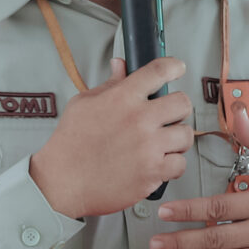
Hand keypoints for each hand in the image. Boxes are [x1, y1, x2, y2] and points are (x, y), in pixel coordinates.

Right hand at [28, 57, 191, 218]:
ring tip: (164, 143)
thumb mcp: (83, 104)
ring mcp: (148, 147)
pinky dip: (173, 165)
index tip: (178, 68)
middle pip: (183, 103)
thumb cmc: (70, 144)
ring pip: (186, 135)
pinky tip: (160, 163)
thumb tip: (121, 66)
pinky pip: (180, 164)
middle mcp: (139, 119)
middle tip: (170, 116)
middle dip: (179, 108)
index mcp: (122, 98)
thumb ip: (109, 84)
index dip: (174, 66)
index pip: (159, 70)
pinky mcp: (152, 172)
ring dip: (177, 139)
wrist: (62, 182)